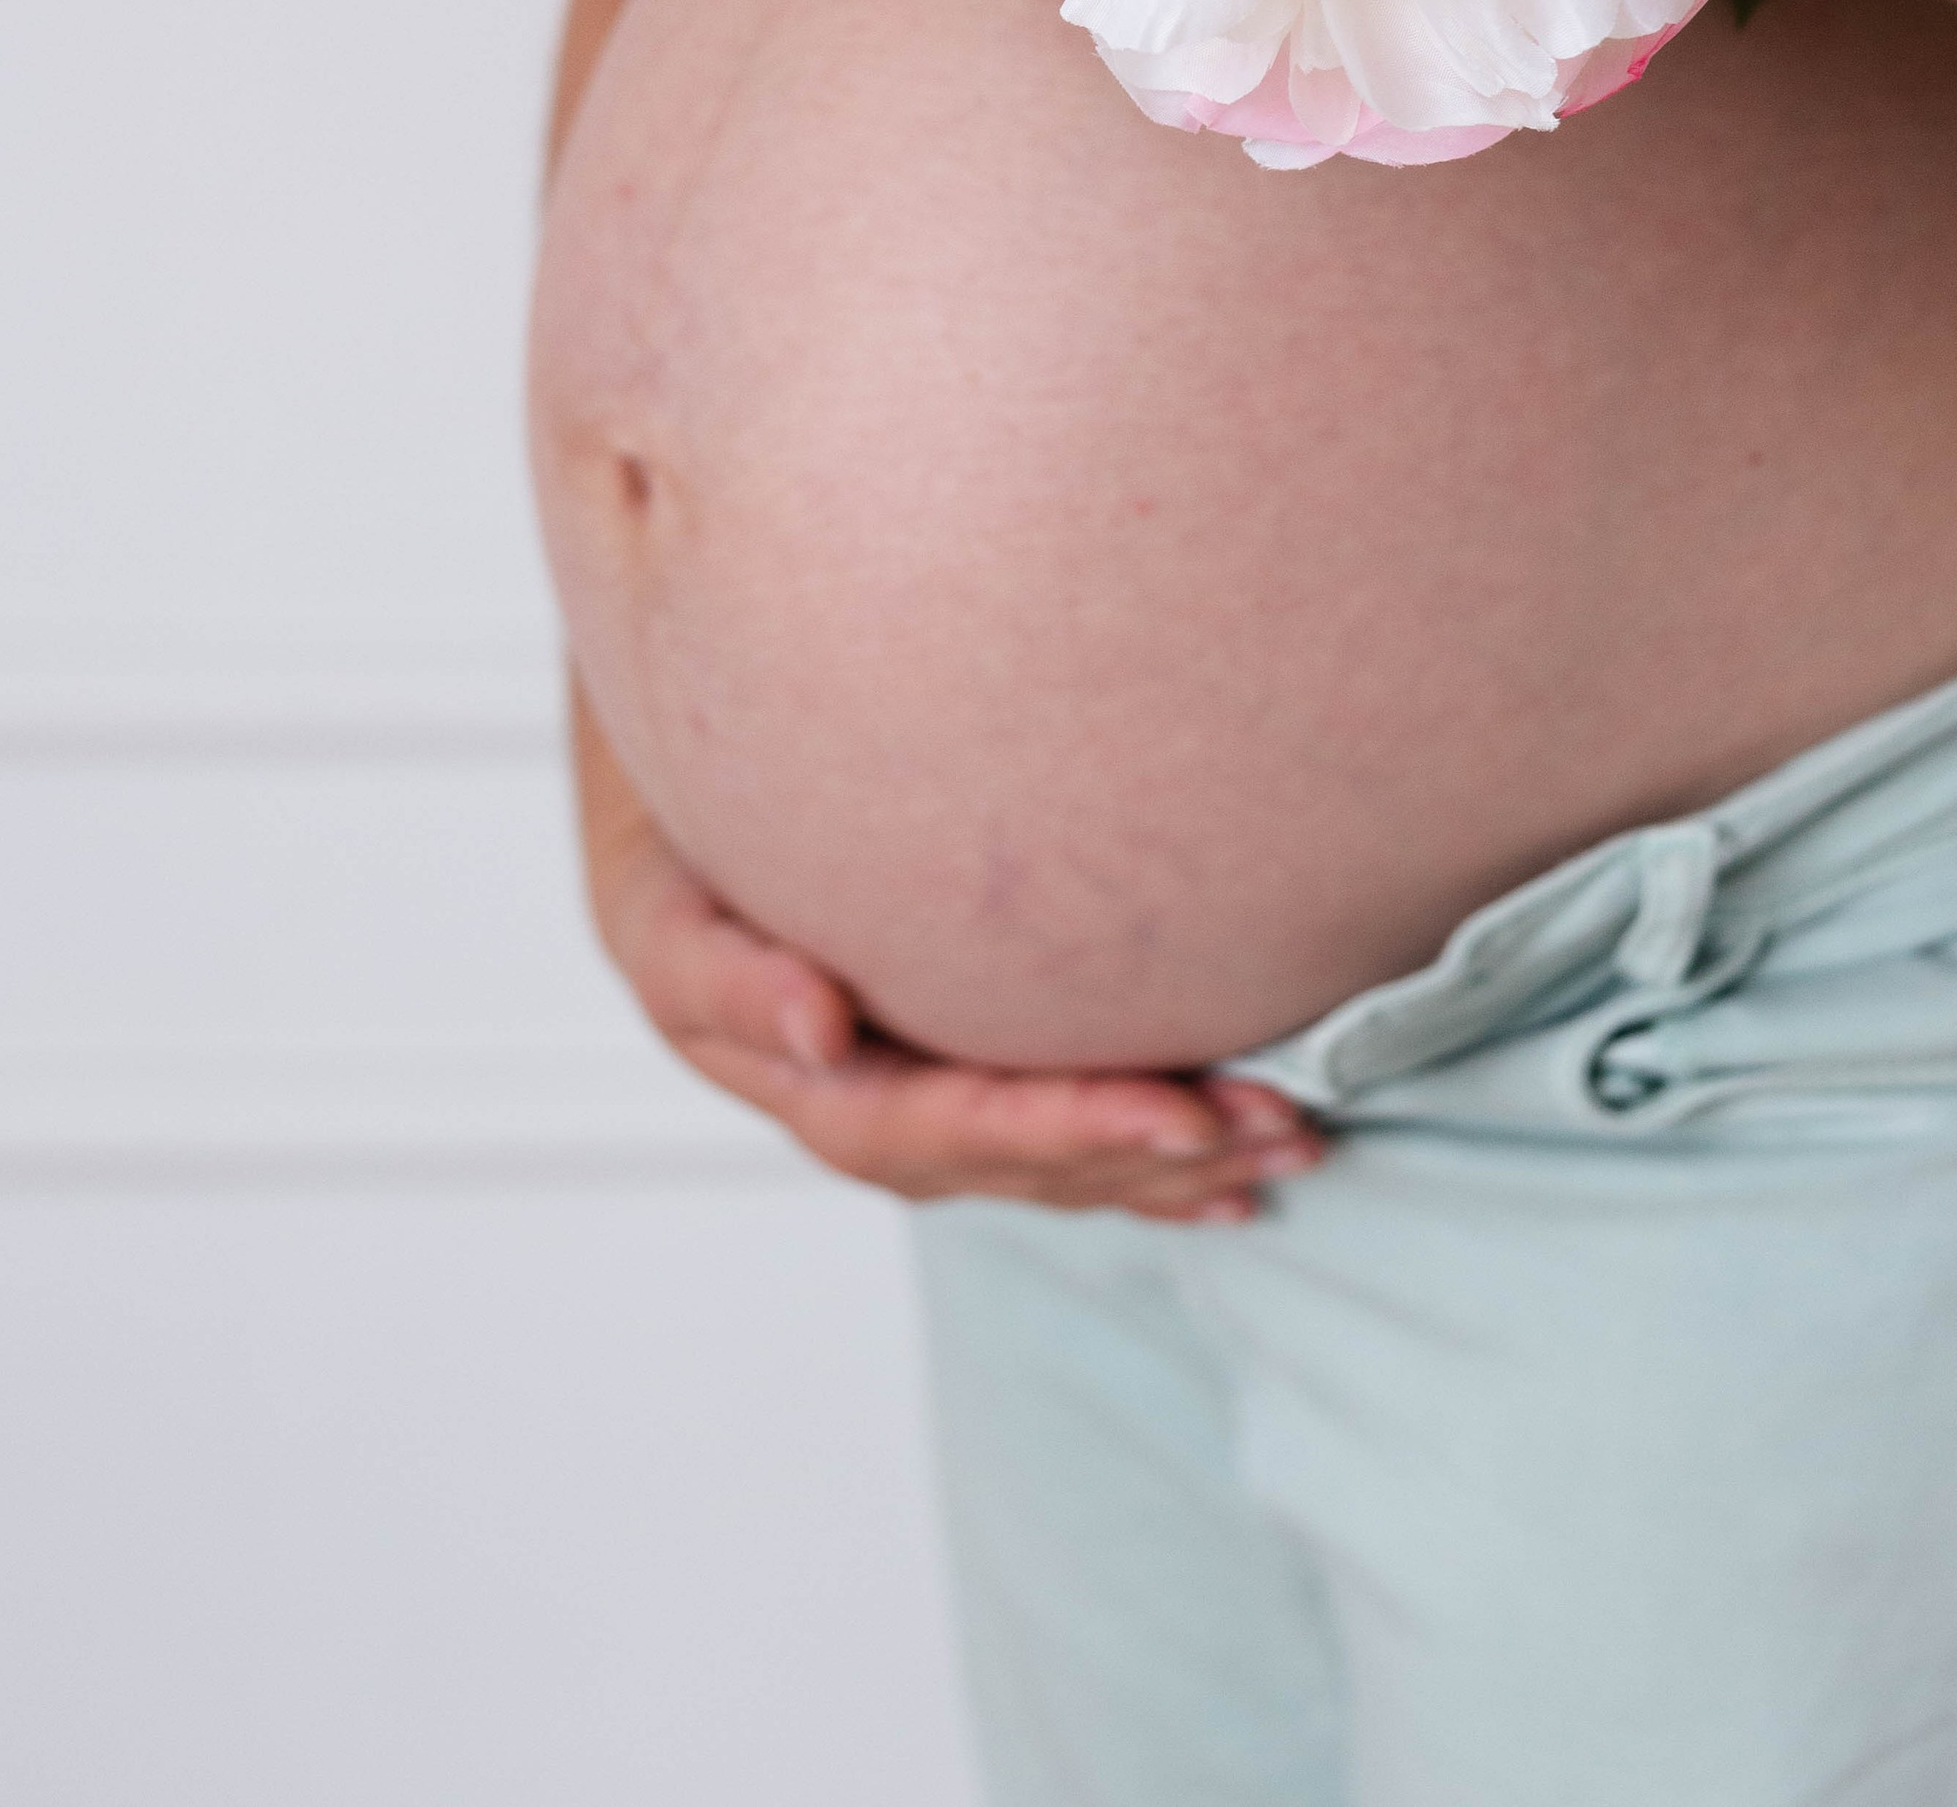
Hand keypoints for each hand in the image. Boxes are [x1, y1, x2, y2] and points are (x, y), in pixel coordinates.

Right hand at [575, 693, 1322, 1221]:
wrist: (672, 784)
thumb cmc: (671, 821)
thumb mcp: (660, 895)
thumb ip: (725, 970)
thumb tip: (819, 1032)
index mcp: (785, 1072)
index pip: (925, 1127)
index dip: (1047, 1131)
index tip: (1170, 1114)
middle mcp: (856, 1099)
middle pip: (1009, 1159)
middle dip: (1143, 1153)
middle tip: (1274, 1126)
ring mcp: (910, 1083)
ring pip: (1047, 1155)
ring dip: (1173, 1161)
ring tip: (1296, 1142)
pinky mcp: (955, 1054)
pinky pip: (1054, 1128)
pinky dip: (1149, 1158)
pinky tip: (1242, 1171)